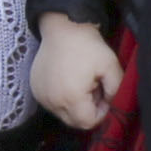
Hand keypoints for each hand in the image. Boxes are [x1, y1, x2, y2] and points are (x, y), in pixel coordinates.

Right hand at [30, 11, 122, 132]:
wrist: (62, 28)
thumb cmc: (88, 46)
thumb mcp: (111, 65)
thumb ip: (115, 89)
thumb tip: (109, 103)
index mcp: (71, 98)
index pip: (87, 123)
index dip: (100, 113)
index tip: (104, 95)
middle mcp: (52, 101)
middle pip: (74, 122)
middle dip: (87, 110)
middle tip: (94, 88)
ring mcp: (41, 96)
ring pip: (62, 114)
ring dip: (74, 105)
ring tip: (81, 83)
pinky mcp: (35, 89)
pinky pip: (52, 104)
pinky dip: (62, 98)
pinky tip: (68, 80)